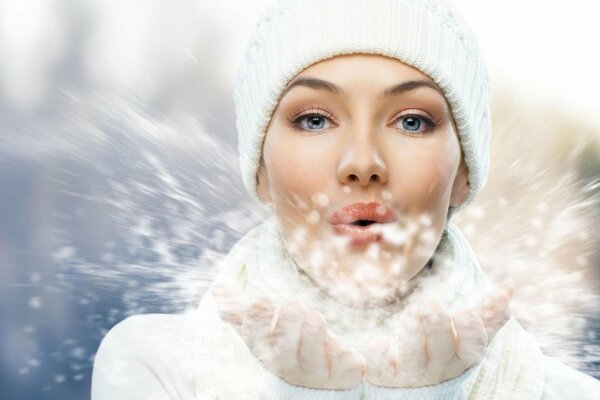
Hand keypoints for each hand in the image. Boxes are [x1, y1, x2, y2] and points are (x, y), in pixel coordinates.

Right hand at [212, 283, 364, 388]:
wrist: (320, 381)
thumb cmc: (290, 345)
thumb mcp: (267, 329)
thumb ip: (242, 311)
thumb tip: (218, 290)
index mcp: (269, 352)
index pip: (257, 340)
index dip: (257, 323)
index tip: (260, 301)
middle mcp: (291, 366)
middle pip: (284, 353)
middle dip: (287, 328)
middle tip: (292, 305)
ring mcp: (318, 373)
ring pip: (313, 360)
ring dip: (313, 338)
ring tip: (314, 317)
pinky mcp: (345, 373)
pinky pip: (348, 368)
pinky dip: (354, 359)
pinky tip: (356, 346)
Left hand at [363, 285, 511, 387]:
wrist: (411, 386)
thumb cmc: (441, 352)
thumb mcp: (465, 337)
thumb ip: (486, 315)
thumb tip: (508, 288)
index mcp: (459, 355)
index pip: (472, 348)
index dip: (471, 332)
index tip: (465, 313)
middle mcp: (436, 366)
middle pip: (440, 349)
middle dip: (437, 327)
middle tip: (430, 306)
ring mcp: (409, 371)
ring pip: (412, 357)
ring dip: (412, 335)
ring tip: (411, 314)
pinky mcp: (383, 372)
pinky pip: (379, 368)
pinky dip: (377, 357)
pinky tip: (376, 344)